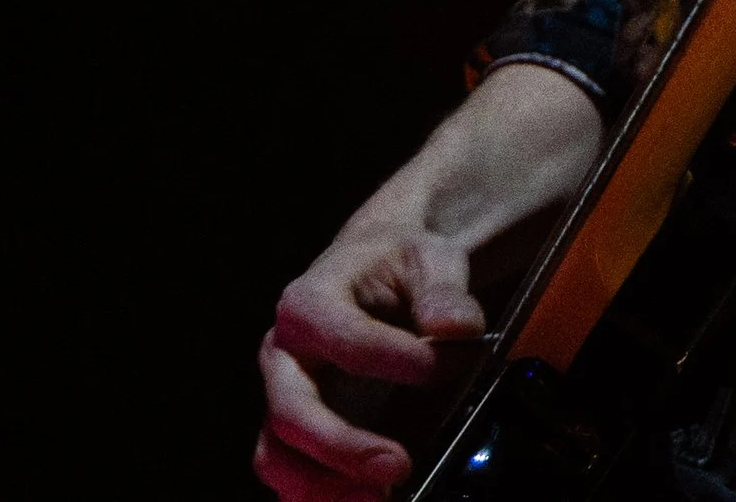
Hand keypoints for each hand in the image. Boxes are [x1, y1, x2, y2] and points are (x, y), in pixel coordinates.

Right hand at [253, 221, 482, 500]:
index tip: (458, 362)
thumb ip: (444, 290)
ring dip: (324, 485)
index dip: (404, 360)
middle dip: (343, 446)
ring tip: (381, 494)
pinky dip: (319, 494)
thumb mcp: (429, 258)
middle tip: (399, 465)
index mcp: (308, 303)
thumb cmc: (397, 263)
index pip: (348, 341)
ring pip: (278, 454)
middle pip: (292, 412)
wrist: (375, 269)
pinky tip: (366, 498)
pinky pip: (290, 473)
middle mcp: (282, 355)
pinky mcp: (295, 430)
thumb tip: (456, 326)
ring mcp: (283, 396)